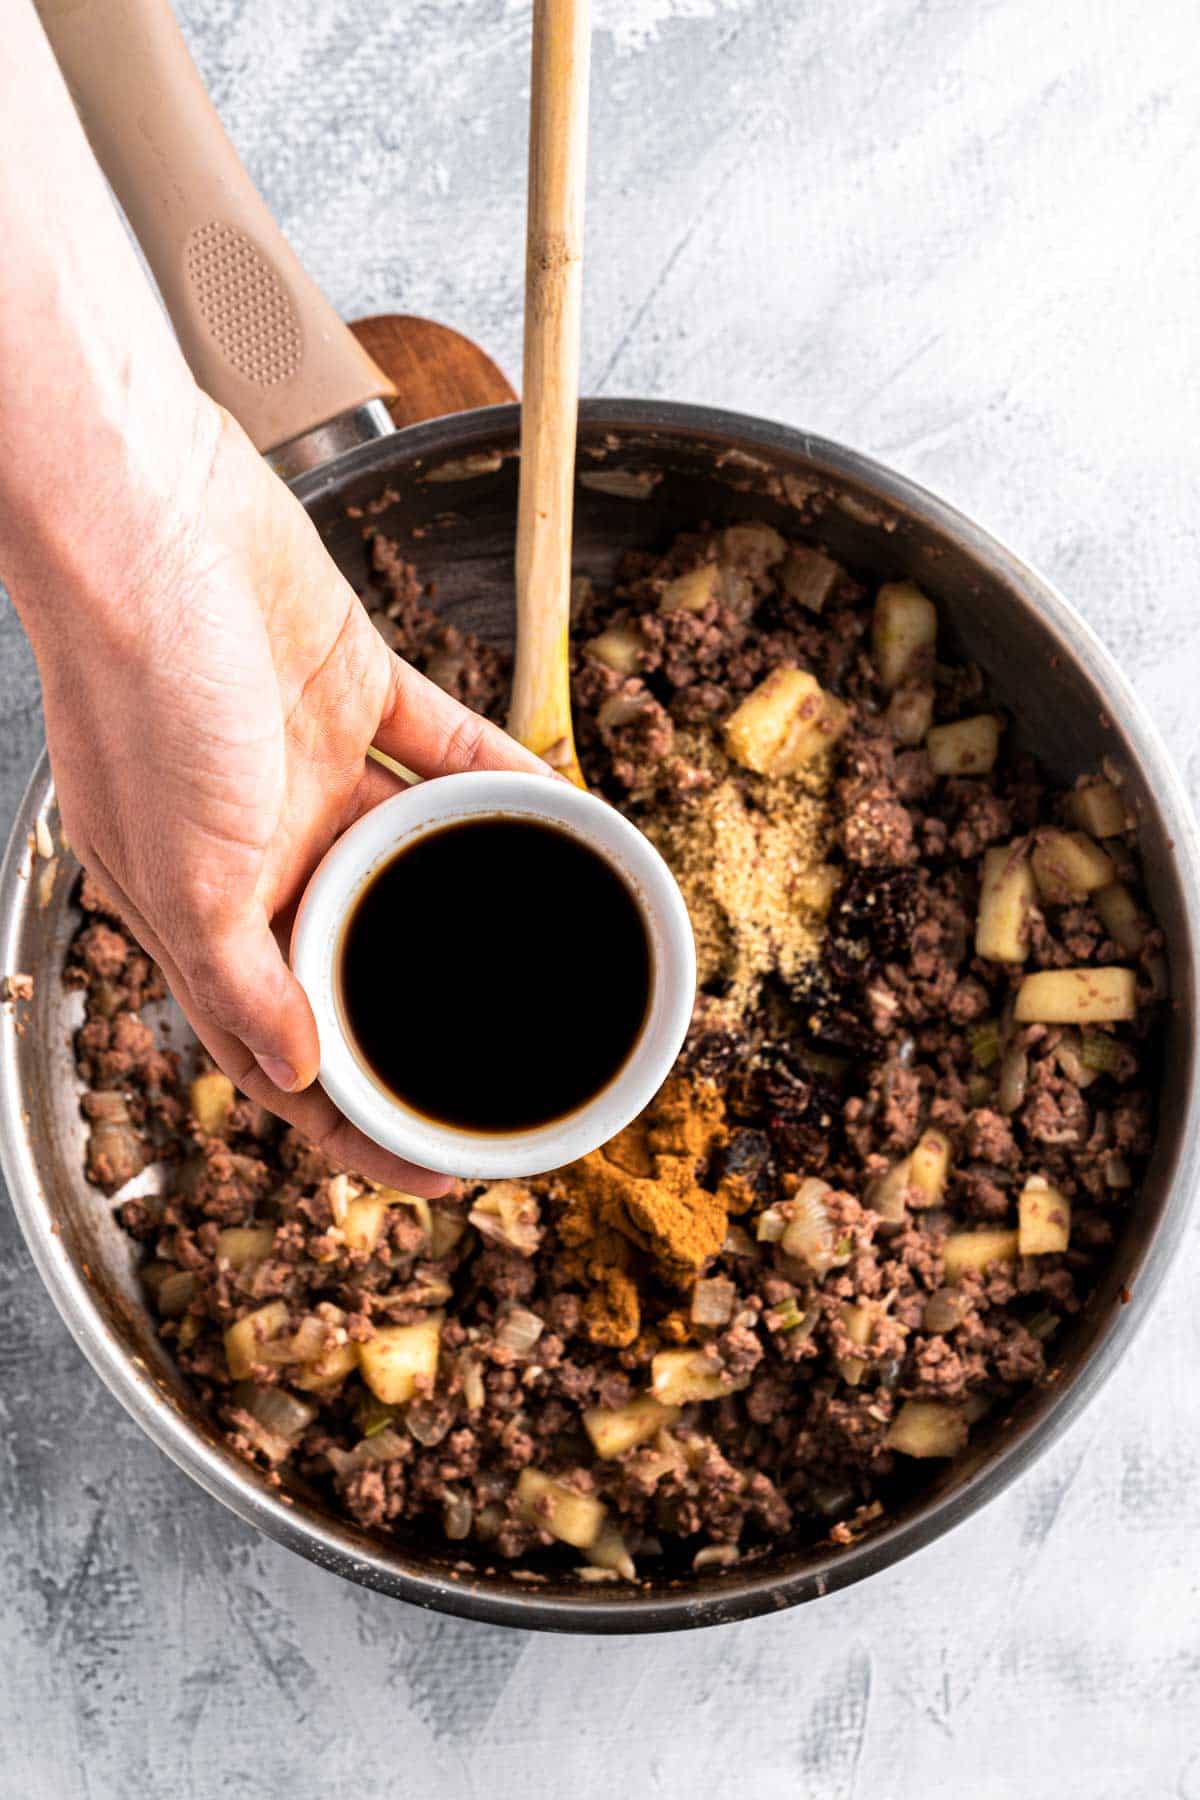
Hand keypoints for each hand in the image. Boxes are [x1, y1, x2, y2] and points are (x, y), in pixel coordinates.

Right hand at [16, 391, 546, 1192]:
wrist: (144, 518)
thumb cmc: (138, 686)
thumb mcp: (178, 867)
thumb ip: (236, 977)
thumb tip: (295, 1074)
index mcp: (202, 906)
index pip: (279, 1044)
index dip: (347, 1118)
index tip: (426, 1169)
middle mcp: (256, 846)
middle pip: (357, 958)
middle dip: (422, 1019)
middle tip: (508, 1072)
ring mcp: (306, 768)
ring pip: (409, 853)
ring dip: (469, 892)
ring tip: (551, 940)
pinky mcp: (350, 687)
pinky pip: (444, 746)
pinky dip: (497, 774)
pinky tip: (556, 804)